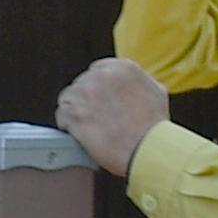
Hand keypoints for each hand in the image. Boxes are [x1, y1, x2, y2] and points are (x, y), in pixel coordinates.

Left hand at [55, 56, 170, 175]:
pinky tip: (79, 133)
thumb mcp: (156, 92)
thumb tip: (125, 81)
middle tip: (96, 116)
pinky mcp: (73, 113)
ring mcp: (85, 94)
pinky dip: (67, 125)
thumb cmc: (154, 126)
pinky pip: (61, 115)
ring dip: (75, 110)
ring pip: (68, 98)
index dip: (98, 88)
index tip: (100, 99)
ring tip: (88, 125)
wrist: (148, 150)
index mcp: (122, 68)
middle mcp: (101, 76)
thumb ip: (138, 80)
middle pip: (81, 84)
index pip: (97, 71)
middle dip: (86, 99)